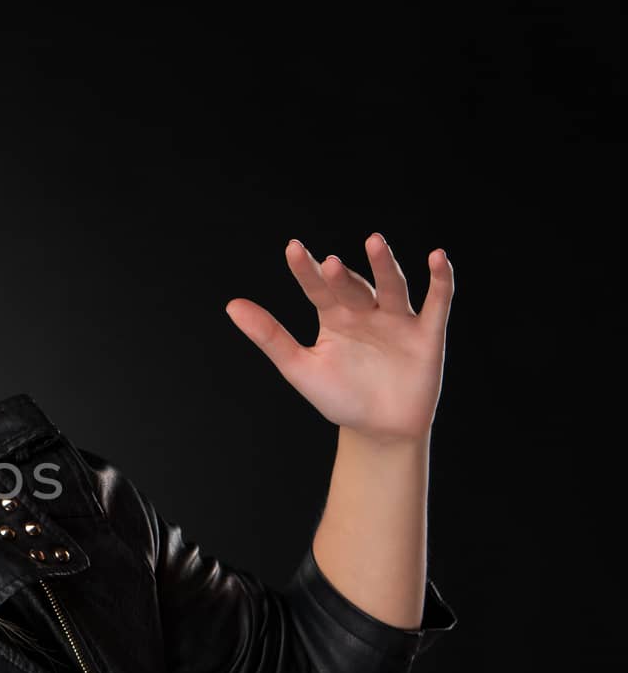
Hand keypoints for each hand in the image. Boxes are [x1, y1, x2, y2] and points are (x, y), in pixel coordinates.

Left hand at [223, 234, 454, 444]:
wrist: (379, 430)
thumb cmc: (339, 397)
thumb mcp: (299, 367)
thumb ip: (269, 335)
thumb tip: (231, 306)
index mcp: (334, 317)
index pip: (317, 288)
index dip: (305, 271)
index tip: (292, 250)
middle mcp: (365, 312)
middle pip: (353, 287)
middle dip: (341, 276)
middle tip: (328, 263)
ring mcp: (397, 320)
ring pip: (391, 286)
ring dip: (384, 266)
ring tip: (374, 242)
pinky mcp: (427, 333)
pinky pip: (436, 303)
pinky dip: (440, 281)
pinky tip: (437, 258)